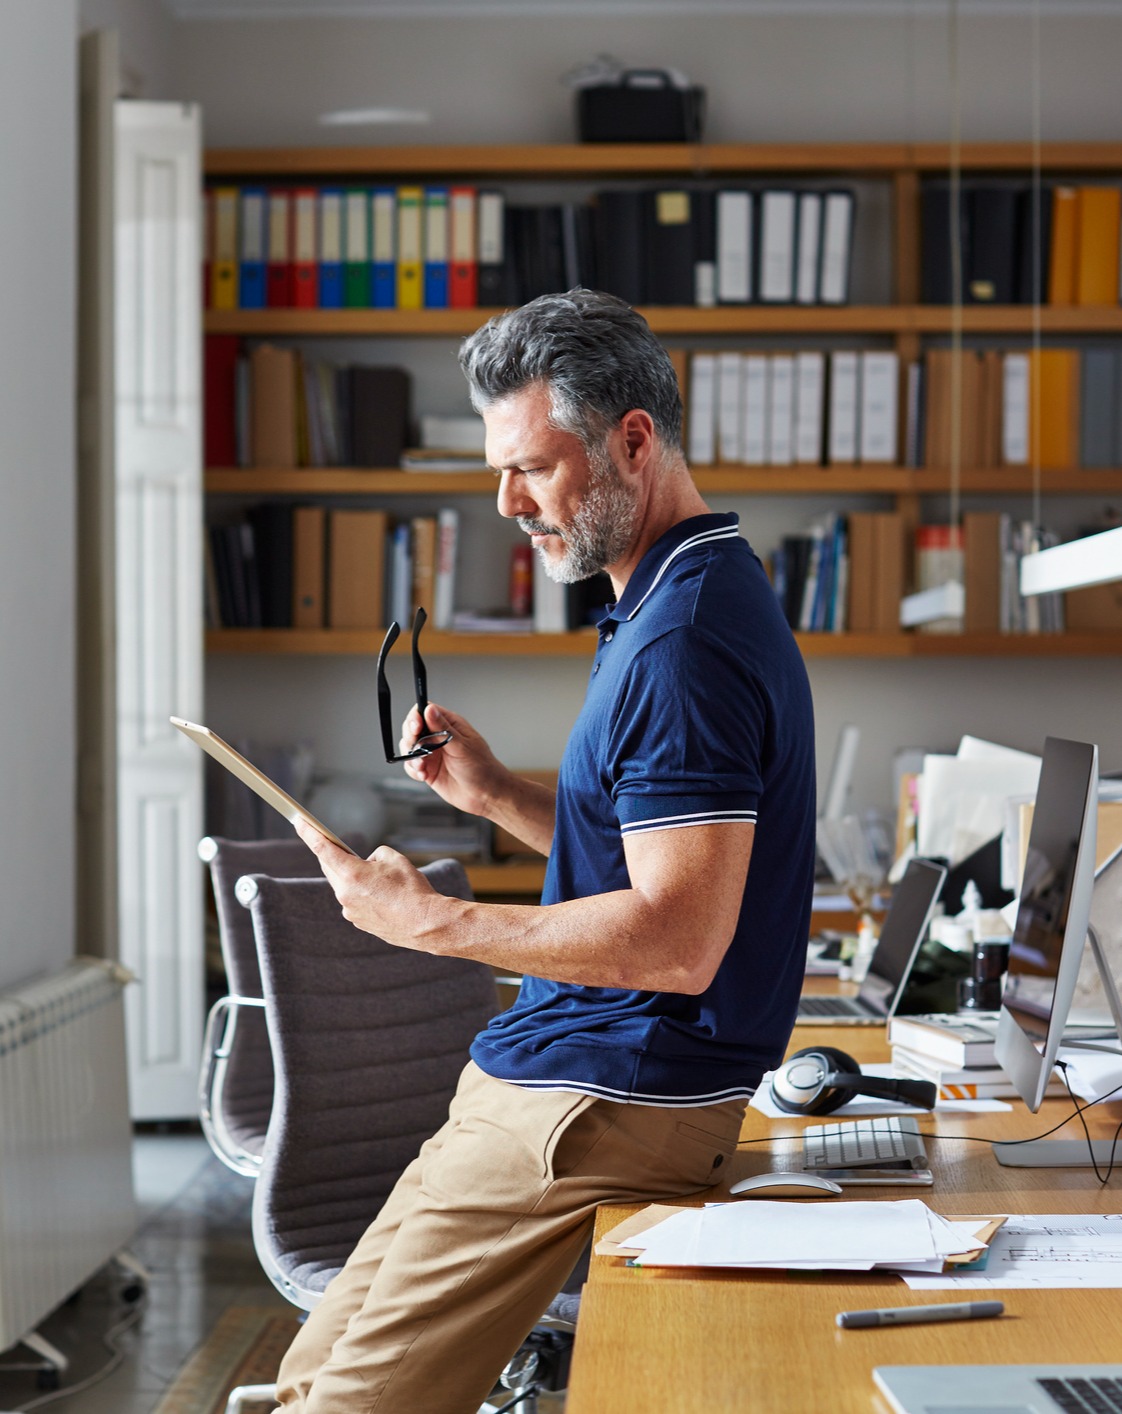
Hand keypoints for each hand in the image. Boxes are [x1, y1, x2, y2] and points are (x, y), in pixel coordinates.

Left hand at [293, 818, 448, 951]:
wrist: (425, 923)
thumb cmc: (412, 890)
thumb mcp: (395, 858)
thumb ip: (374, 855)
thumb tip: (367, 864)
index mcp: (352, 874)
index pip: (323, 848)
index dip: (309, 833)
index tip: (298, 822)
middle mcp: (345, 893)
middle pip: (330, 868)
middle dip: (334, 856)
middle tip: (340, 846)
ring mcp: (350, 910)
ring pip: (343, 886)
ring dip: (352, 876)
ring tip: (377, 877)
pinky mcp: (358, 922)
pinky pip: (353, 900)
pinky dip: (362, 893)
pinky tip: (381, 894)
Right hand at [398, 700, 507, 817]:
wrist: (485, 795)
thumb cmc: (482, 768)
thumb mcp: (462, 746)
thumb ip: (443, 729)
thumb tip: (429, 709)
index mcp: (450, 725)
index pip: (425, 711)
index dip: (416, 716)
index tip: (415, 727)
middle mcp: (438, 737)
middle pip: (412, 728)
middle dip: (410, 737)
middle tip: (415, 747)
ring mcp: (432, 753)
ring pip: (409, 747)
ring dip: (412, 756)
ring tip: (422, 765)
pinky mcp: (428, 769)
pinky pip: (412, 766)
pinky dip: (413, 770)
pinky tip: (423, 775)